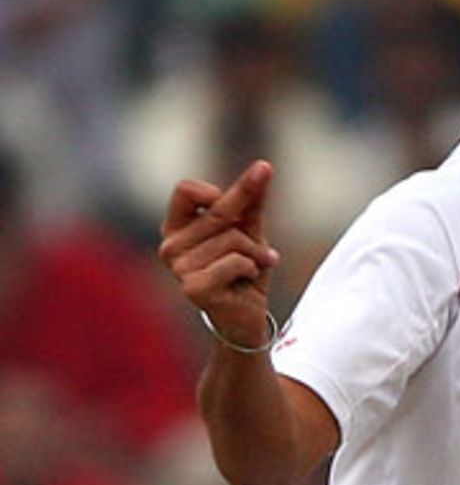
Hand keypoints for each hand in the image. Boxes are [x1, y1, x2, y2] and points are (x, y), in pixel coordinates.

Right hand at [158, 159, 279, 348]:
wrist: (247, 319)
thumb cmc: (243, 272)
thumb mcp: (249, 231)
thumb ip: (250, 200)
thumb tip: (264, 166)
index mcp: (175, 228)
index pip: (185, 189)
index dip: (218, 192)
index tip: (241, 206)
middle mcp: (169, 247)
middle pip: (217, 212)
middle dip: (249, 226)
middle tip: (265, 247)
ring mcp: (178, 269)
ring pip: (231, 239)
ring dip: (254, 253)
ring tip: (253, 268)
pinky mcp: (193, 289)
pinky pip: (234, 261)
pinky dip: (250, 268)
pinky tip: (246, 281)